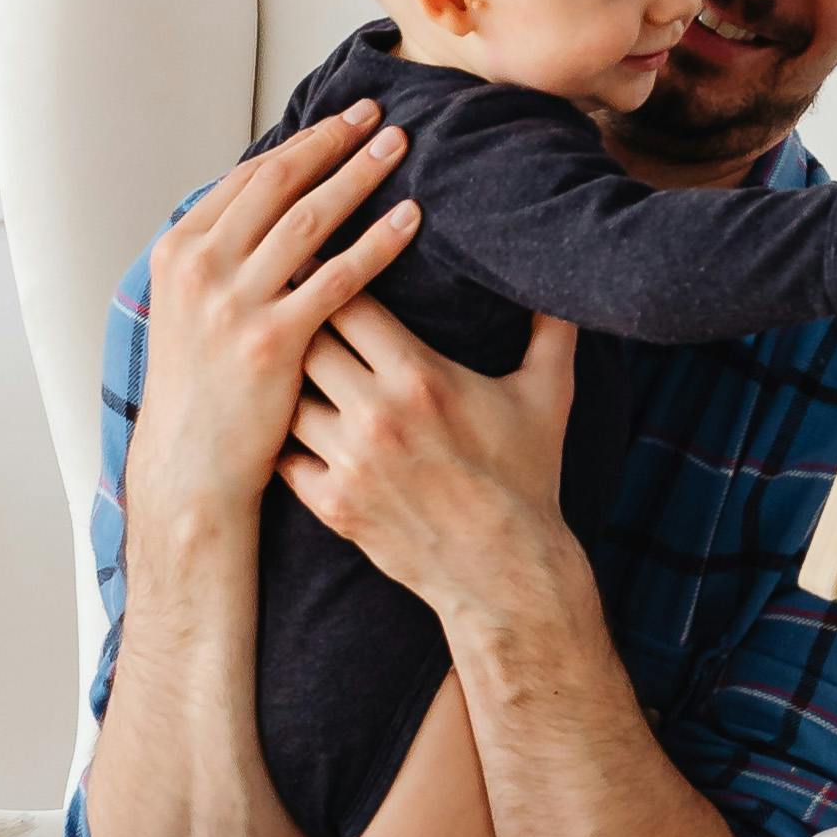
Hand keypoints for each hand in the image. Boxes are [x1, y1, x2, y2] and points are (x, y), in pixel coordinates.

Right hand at [122, 106, 419, 541]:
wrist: (190, 463)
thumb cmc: (201, 387)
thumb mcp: (188, 308)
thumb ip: (222, 255)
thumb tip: (271, 206)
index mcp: (178, 250)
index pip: (249, 177)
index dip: (301, 143)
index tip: (340, 120)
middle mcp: (200, 266)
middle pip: (280, 183)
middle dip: (333, 142)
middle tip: (378, 114)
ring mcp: (233, 303)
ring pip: (310, 219)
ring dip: (360, 175)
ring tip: (400, 147)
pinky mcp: (272, 341)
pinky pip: (338, 277)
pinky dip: (378, 241)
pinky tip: (412, 218)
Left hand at [282, 299, 579, 617]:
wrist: (507, 570)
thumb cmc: (528, 477)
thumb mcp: (548, 396)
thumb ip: (551, 330)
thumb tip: (555, 279)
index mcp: (420, 378)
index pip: (349, 304)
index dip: (330, 279)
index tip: (319, 266)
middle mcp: (376, 416)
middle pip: (304, 344)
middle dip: (298, 325)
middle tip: (287, 309)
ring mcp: (349, 463)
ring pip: (285, 401)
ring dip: (285, 385)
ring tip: (280, 369)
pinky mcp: (333, 505)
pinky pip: (284, 458)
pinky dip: (284, 441)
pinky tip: (287, 428)